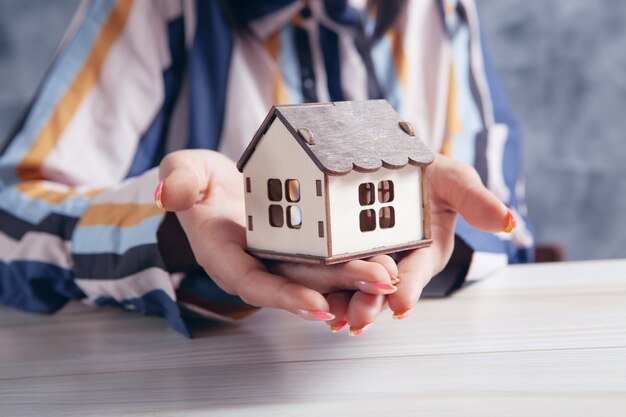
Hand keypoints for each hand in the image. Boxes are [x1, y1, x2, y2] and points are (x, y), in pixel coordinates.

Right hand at [157, 150, 400, 321]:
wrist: (218, 184)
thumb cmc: (199, 182)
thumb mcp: (184, 172)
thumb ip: (179, 181)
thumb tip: (168, 193)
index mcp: (227, 257)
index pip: (255, 282)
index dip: (284, 295)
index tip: (317, 303)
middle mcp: (258, 264)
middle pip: (301, 280)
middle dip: (341, 286)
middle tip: (380, 283)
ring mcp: (282, 257)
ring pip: (322, 273)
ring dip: (357, 279)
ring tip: (392, 276)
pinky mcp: (301, 245)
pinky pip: (330, 255)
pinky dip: (356, 258)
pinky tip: (387, 257)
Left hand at [322, 154, 513, 332]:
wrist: (397, 166)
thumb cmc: (430, 177)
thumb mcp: (455, 182)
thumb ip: (475, 201)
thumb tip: (507, 221)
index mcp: (424, 253)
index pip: (416, 272)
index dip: (410, 287)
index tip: (402, 303)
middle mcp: (394, 262)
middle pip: (381, 287)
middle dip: (370, 303)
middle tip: (358, 318)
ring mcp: (365, 259)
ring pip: (353, 287)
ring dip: (344, 303)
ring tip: (332, 316)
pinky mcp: (339, 251)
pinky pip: (329, 270)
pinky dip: (321, 284)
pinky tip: (310, 297)